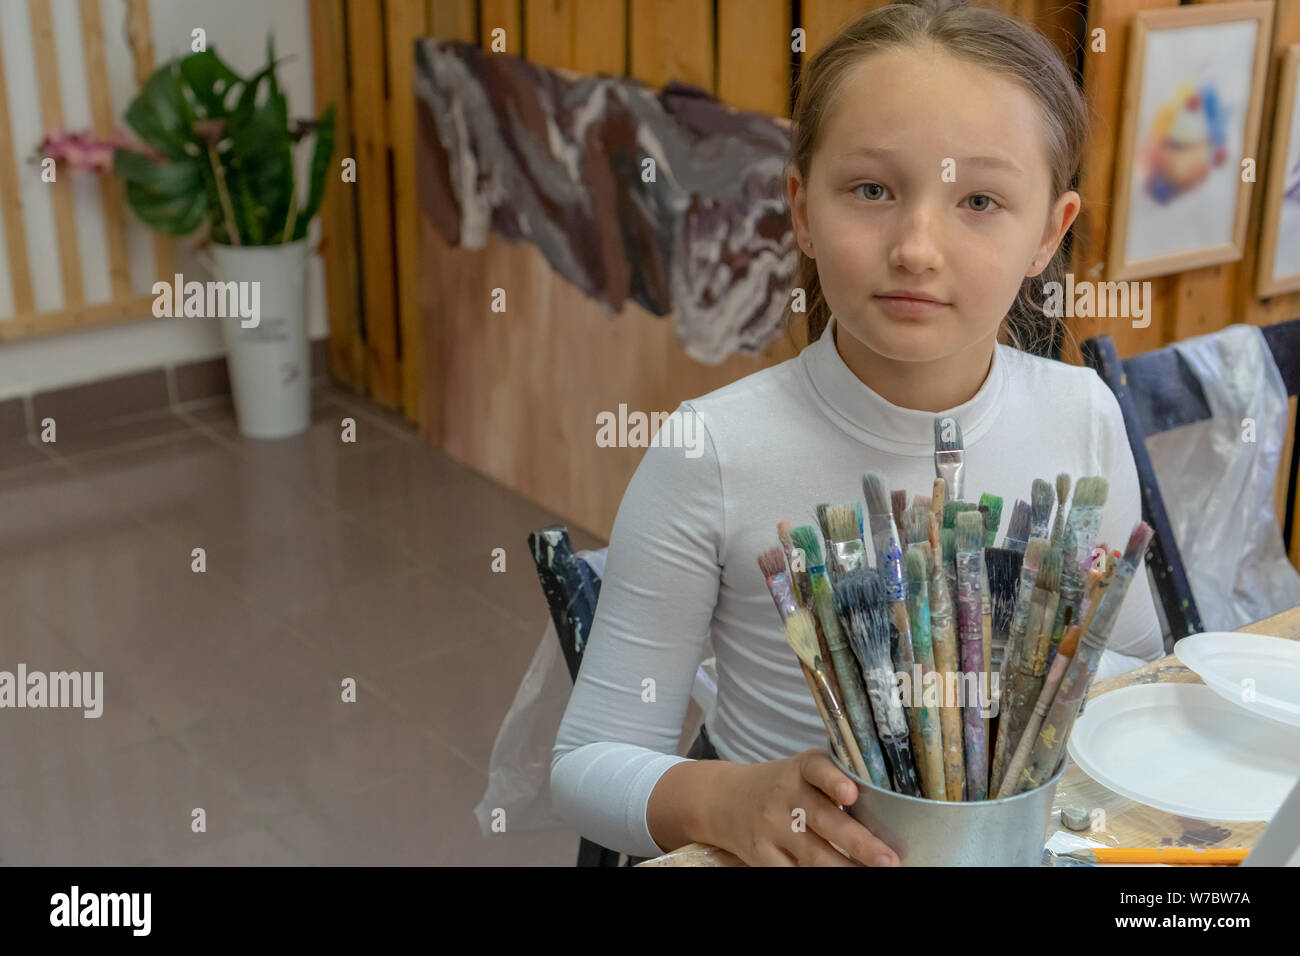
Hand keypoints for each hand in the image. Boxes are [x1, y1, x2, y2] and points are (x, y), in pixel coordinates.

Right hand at [706, 750, 900, 866]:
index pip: (817, 770)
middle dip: (858, 843)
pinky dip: (814, 878)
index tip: (852, 794)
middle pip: (823, 820)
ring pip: (812, 854)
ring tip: (873, 876)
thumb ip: (835, 780)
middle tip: (889, 861)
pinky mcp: (761, 854)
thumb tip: (890, 808)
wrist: (724, 799)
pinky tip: (840, 880)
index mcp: (801, 770)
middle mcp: (785, 795)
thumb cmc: (782, 786)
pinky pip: (791, 873)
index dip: (833, 780)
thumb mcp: (802, 771)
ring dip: (845, 869)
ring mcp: (771, 827)